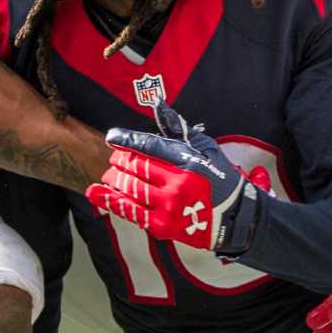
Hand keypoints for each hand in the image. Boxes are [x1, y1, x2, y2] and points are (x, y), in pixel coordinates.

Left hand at [87, 102, 259, 254]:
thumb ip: (178, 129)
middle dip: (119, 162)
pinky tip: (95, 193)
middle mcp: (178, 184)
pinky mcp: (163, 227)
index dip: (127, 140)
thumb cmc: (219, 180)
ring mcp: (169, 207)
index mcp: (189, 162)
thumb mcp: (206, 149)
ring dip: (114, 180)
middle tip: (115, 160)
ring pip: (130, 189)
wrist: (235, 218)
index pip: (150, 147)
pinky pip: (131, 212)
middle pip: (136, 168)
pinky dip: (110, 201)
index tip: (112, 136)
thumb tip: (159, 105)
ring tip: (108, 175)